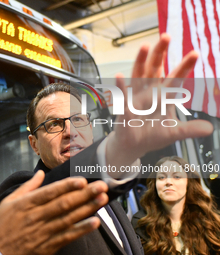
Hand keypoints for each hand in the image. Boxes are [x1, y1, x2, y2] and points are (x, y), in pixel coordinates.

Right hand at [0, 170, 107, 254]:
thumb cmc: (2, 226)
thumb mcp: (9, 202)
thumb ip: (28, 187)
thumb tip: (40, 173)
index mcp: (26, 204)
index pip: (50, 192)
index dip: (67, 186)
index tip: (82, 180)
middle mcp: (36, 216)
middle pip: (64, 204)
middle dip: (85, 194)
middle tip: (101, 186)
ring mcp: (43, 232)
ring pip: (69, 218)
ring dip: (88, 208)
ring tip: (102, 199)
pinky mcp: (48, 245)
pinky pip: (67, 236)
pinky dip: (81, 229)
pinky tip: (95, 222)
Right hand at [106, 33, 212, 169]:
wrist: (134, 145)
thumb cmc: (152, 135)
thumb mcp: (173, 132)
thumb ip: (189, 129)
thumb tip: (210, 129)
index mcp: (164, 96)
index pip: (176, 78)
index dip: (184, 66)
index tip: (195, 53)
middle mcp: (150, 92)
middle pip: (156, 68)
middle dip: (160, 53)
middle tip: (166, 36)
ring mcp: (136, 97)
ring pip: (139, 75)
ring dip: (141, 61)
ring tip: (144, 46)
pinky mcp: (125, 107)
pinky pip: (123, 95)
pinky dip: (121, 86)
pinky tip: (120, 76)